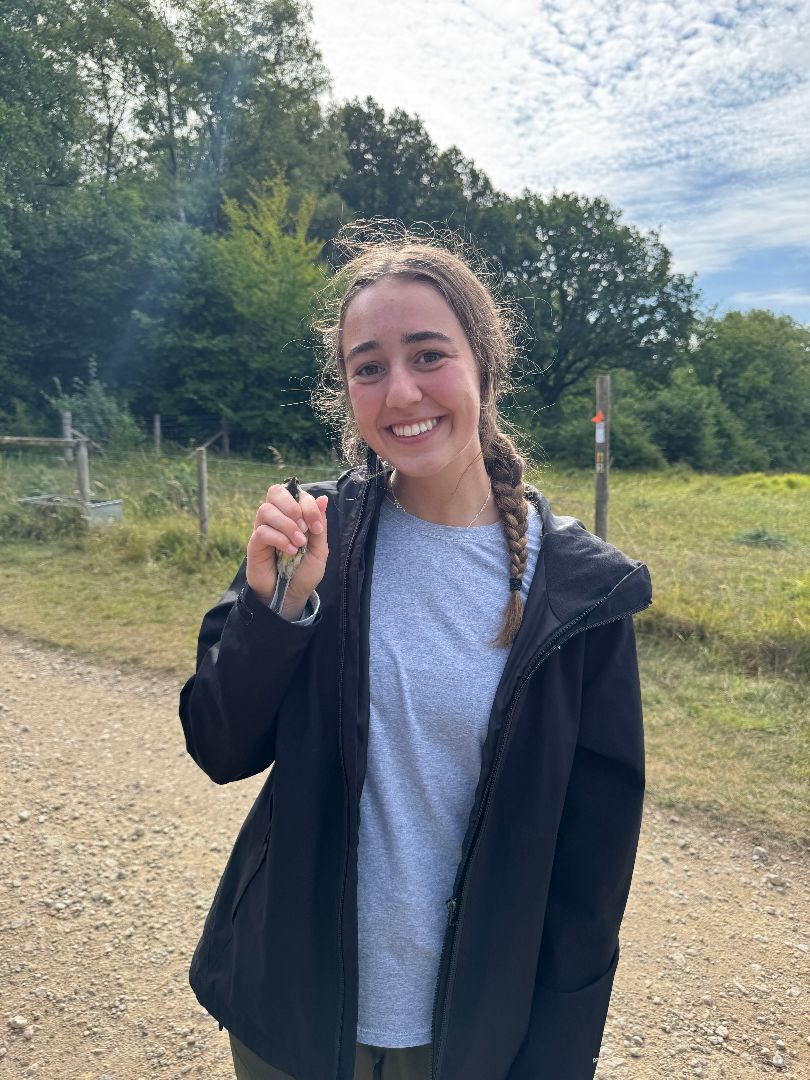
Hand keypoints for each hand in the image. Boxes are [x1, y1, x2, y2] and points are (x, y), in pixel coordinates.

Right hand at [246, 484, 328, 608]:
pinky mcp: (255, 545)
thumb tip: (323, 498)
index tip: (317, 528)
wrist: (291, 596)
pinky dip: (279, 539)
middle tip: (304, 527)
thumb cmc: (304, 572)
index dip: (309, 506)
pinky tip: (290, 551)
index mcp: (292, 516)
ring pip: (265, 510)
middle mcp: (276, 518)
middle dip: (293, 506)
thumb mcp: (319, 549)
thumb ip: (320, 524)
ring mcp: (263, 530)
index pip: (296, 494)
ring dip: (287, 525)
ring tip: (299, 543)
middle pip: (274, 491)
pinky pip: (262, 531)